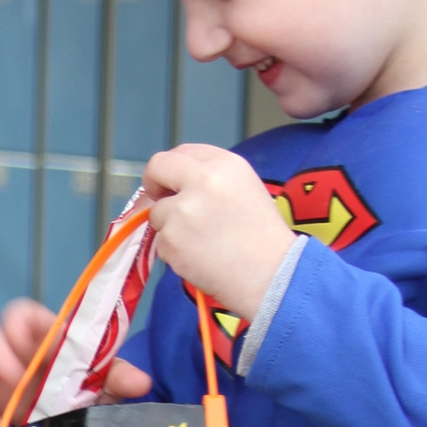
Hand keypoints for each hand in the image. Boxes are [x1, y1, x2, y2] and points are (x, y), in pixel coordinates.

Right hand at [0, 298, 151, 424]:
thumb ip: (118, 376)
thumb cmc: (89, 389)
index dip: (18, 323)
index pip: (21, 313)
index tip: (27, 345)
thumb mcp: (105, 383)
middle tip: (16, 379)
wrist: (78, 419)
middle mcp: (15, 350)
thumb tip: (141, 381)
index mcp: (43, 336)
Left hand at [142, 143, 295, 318]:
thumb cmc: (261, 238)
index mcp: (225, 164)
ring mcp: (183, 209)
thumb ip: (209, 179)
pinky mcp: (171, 237)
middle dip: (154, 183)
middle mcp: (202, 179)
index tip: (171, 180)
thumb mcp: (244, 190)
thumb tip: (169, 184)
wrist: (273, 275)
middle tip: (160, 199)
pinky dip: (174, 251)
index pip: (183, 151)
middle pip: (157, 166)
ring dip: (170, 227)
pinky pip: (160, 241)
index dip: (173, 168)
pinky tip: (200, 257)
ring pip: (157, 212)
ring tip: (203, 241)